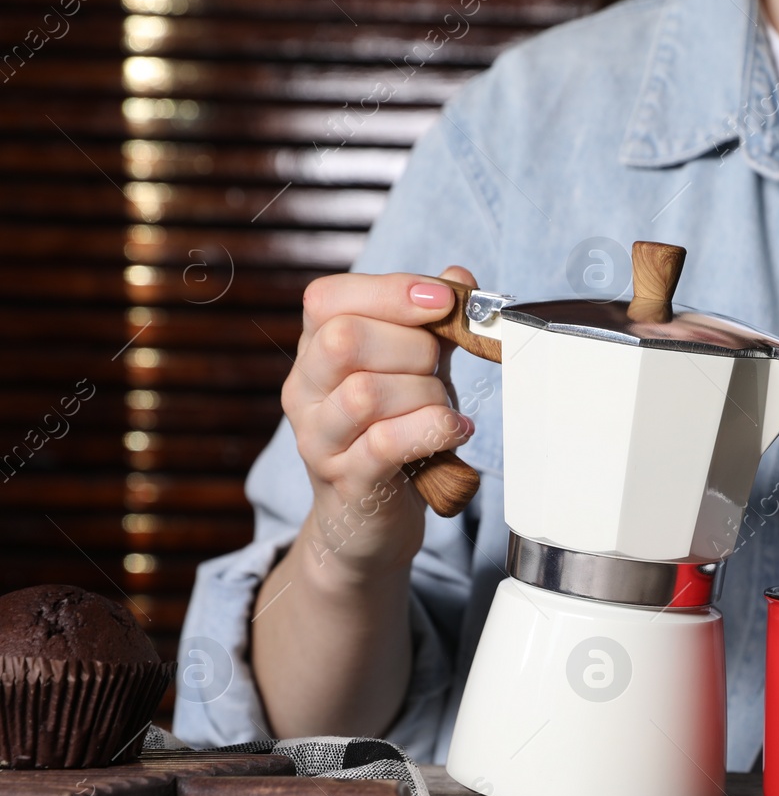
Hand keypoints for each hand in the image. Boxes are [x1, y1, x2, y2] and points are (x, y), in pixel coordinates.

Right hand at [281, 267, 477, 577]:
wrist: (370, 520)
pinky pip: (384, 444)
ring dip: (426, 394)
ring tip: (445, 408)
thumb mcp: (416, 370)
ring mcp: (317, 439)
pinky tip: (456, 431)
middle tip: (440, 372)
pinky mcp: (345, 481)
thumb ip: (434, 324)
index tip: (444, 303)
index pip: (328, 298)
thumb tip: (459, 275)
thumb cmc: (396, 433)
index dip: (391, 292)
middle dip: (415, 348)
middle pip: (345, 339)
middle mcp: (303, 390)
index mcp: (314, 349)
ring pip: (365, 393)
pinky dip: (433, 430)